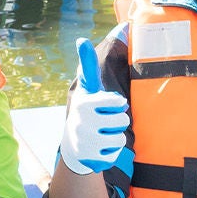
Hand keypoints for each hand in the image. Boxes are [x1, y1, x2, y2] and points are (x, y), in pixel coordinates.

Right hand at [58, 38, 128, 174]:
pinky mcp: (91, 160)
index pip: (117, 102)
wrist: (73, 145)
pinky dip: (112, 151)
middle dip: (118, 120)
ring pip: (121, 137)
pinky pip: (116, 154)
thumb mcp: (87, 88)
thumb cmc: (87, 109)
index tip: (112, 103)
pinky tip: (100, 148)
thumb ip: (89, 64)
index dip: (118, 103)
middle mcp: (83, 122)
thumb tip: (86, 37)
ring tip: (103, 133)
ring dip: (116, 135)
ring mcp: (86, 142)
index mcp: (85, 103)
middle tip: (105, 121)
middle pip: (123, 120)